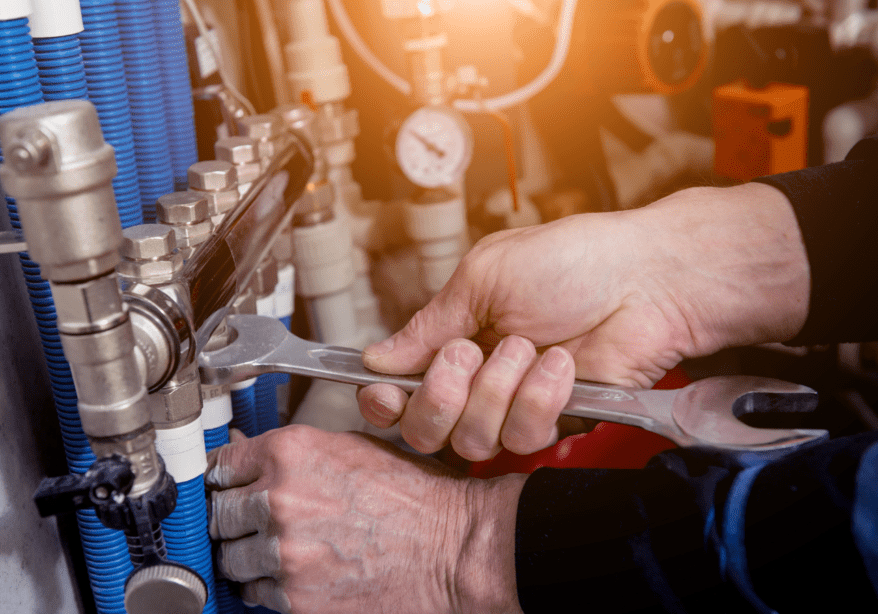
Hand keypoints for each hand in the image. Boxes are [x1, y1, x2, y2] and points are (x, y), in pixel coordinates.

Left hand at [205, 427, 525, 613]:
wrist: (455, 548)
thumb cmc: (417, 497)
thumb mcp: (354, 450)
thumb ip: (296, 454)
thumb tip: (251, 457)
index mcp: (292, 452)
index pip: (220, 464)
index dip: (226, 478)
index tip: (228, 487)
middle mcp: (279, 499)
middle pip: (218, 514)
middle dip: (236, 520)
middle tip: (263, 522)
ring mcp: (283, 553)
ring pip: (231, 559)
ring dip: (250, 557)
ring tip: (288, 551)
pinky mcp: (294, 599)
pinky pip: (256, 595)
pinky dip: (271, 588)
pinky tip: (304, 575)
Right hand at [358, 183, 809, 460]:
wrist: (643, 279)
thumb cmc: (569, 262)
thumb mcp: (483, 278)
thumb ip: (429, 325)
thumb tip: (377, 358)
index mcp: (452, 339)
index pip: (397, 390)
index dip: (382, 400)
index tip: (382, 393)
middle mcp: (476, 381)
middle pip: (424, 430)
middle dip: (441, 396)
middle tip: (470, 353)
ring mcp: (514, 407)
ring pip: (472, 440)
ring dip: (497, 389)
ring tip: (529, 347)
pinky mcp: (554, 424)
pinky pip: (523, 437)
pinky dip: (539, 397)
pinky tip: (561, 364)